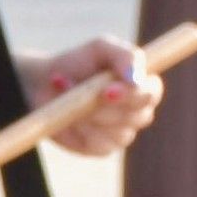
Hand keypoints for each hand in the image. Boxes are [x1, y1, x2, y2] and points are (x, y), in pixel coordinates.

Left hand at [29, 34, 162, 154]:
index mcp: (143, 85)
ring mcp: (122, 132)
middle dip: (104, 106)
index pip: (152, 93)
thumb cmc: (78, 63)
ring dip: (87, 115)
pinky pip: (98, 144)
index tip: (107, 90)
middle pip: (136, 117)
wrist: (44, 83)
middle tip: (79, 92)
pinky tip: (68, 115)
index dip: (133, 94)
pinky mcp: (102, 148)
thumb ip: (124, 56)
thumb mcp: (100, 48)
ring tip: (67, 96)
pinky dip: (80, 130)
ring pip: (116, 132)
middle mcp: (138, 111)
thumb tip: (136, 79)